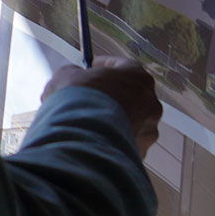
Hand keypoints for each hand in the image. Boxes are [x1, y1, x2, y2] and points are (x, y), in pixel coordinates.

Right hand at [44, 56, 162, 157]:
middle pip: (130, 95)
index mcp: (137, 77)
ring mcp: (149, 128)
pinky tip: (92, 140)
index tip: (92, 68)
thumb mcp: (66, 76)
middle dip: (110, 95)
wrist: (82, 137)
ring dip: (112, 120)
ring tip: (87, 124)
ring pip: (130, 121)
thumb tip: (73, 78)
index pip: (125, 65)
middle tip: (89, 97)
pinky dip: (111, 140)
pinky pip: (125, 142)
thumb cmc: (77, 101)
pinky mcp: (141, 150)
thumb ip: (74, 73)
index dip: (105, 65)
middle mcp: (150, 102)